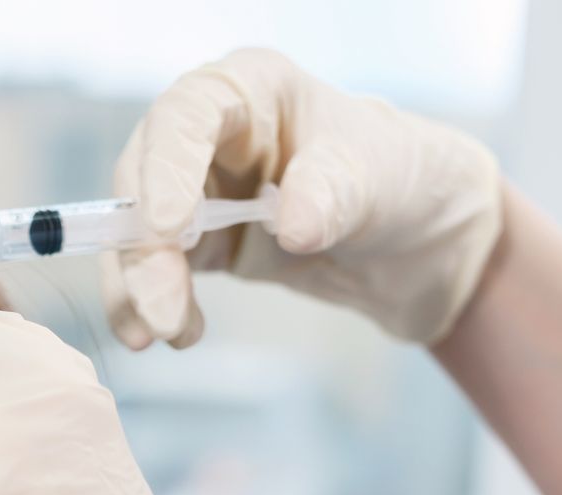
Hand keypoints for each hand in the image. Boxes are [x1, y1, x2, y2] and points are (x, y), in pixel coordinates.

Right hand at [102, 47, 502, 349]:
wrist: (425, 244)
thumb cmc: (407, 179)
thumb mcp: (383, 177)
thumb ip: (335, 193)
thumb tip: (291, 226)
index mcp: (253, 91)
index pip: (186, 115)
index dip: (164, 168)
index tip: (164, 227)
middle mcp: (212, 137)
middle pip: (143, 181)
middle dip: (143, 251)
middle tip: (161, 310)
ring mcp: (199, 193)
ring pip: (136, 235)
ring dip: (137, 288)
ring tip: (167, 335)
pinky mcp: (199, 247)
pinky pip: (155, 274)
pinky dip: (150, 308)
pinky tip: (178, 336)